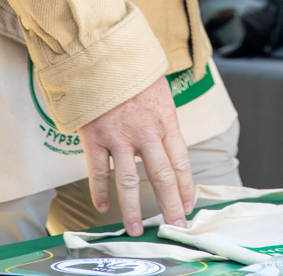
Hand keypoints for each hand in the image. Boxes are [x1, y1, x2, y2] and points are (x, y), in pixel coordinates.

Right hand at [78, 75, 195, 235]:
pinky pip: (98, 171)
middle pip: (161, 176)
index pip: (180, 162)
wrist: (101, 52)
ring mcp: (119, 136)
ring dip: (132, 209)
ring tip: (134, 229)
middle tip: (173, 227)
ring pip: (129, 181)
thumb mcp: (158, 91)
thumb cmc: (131, 70)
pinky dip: (99, 191)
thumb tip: (167, 148)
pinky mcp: (95, 137)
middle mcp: (145, 132)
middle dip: (168, 206)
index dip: (185, 187)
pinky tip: (101, 207)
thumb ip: (163, 121)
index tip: (187, 207)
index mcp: (165, 120)